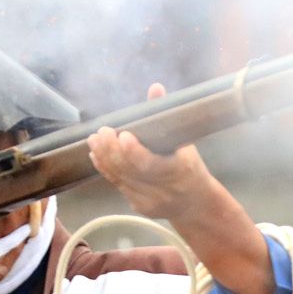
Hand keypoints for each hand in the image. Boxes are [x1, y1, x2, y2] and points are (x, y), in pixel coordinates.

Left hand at [88, 84, 219, 222]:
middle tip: (103, 131)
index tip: (123, 135)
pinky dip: (105, 168)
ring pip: (120, 177)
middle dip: (112, 149)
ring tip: (95, 139)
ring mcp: (150, 200)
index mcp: (180, 170)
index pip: (152, 163)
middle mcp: (164, 189)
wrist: (197, 205)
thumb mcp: (186, 144)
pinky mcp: (139, 205)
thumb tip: (155, 88)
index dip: (134, 151)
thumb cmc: (191, 168)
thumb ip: (167, 117)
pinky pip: (117, 184)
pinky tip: (97, 155)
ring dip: (104, 156)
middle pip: (130, 169)